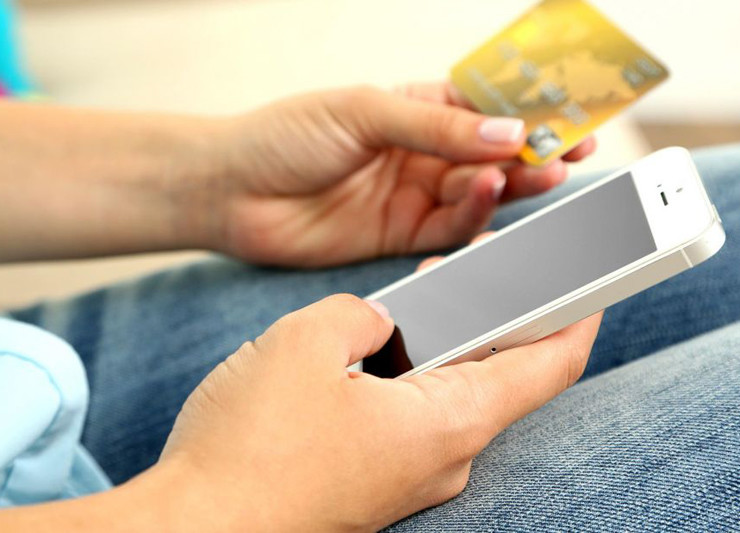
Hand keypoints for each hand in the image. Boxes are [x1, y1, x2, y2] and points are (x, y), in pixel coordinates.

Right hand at [158, 294, 601, 531]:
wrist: (191, 527)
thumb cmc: (250, 447)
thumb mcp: (307, 342)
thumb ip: (362, 315)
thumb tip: (377, 322)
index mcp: (446, 422)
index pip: (548, 367)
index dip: (576, 319)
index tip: (590, 284)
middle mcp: (441, 458)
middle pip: (495, 376)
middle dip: (489, 316)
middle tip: (476, 266)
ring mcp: (407, 475)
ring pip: (446, 394)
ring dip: (438, 343)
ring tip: (414, 297)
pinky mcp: (374, 481)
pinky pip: (411, 417)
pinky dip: (407, 376)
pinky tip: (374, 348)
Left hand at [207, 83, 594, 266]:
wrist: (233, 191)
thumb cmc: (287, 135)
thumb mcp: (363, 112)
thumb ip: (435, 127)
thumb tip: (506, 130)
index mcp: (414, 109)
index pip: (484, 106)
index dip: (529, 110)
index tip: (571, 114)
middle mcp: (421, 152)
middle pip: (490, 152)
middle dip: (532, 151)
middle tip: (569, 153)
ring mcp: (413, 195)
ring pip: (477, 191)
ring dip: (510, 183)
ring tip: (539, 172)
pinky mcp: (402, 236)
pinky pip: (450, 227)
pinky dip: (473, 214)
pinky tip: (485, 194)